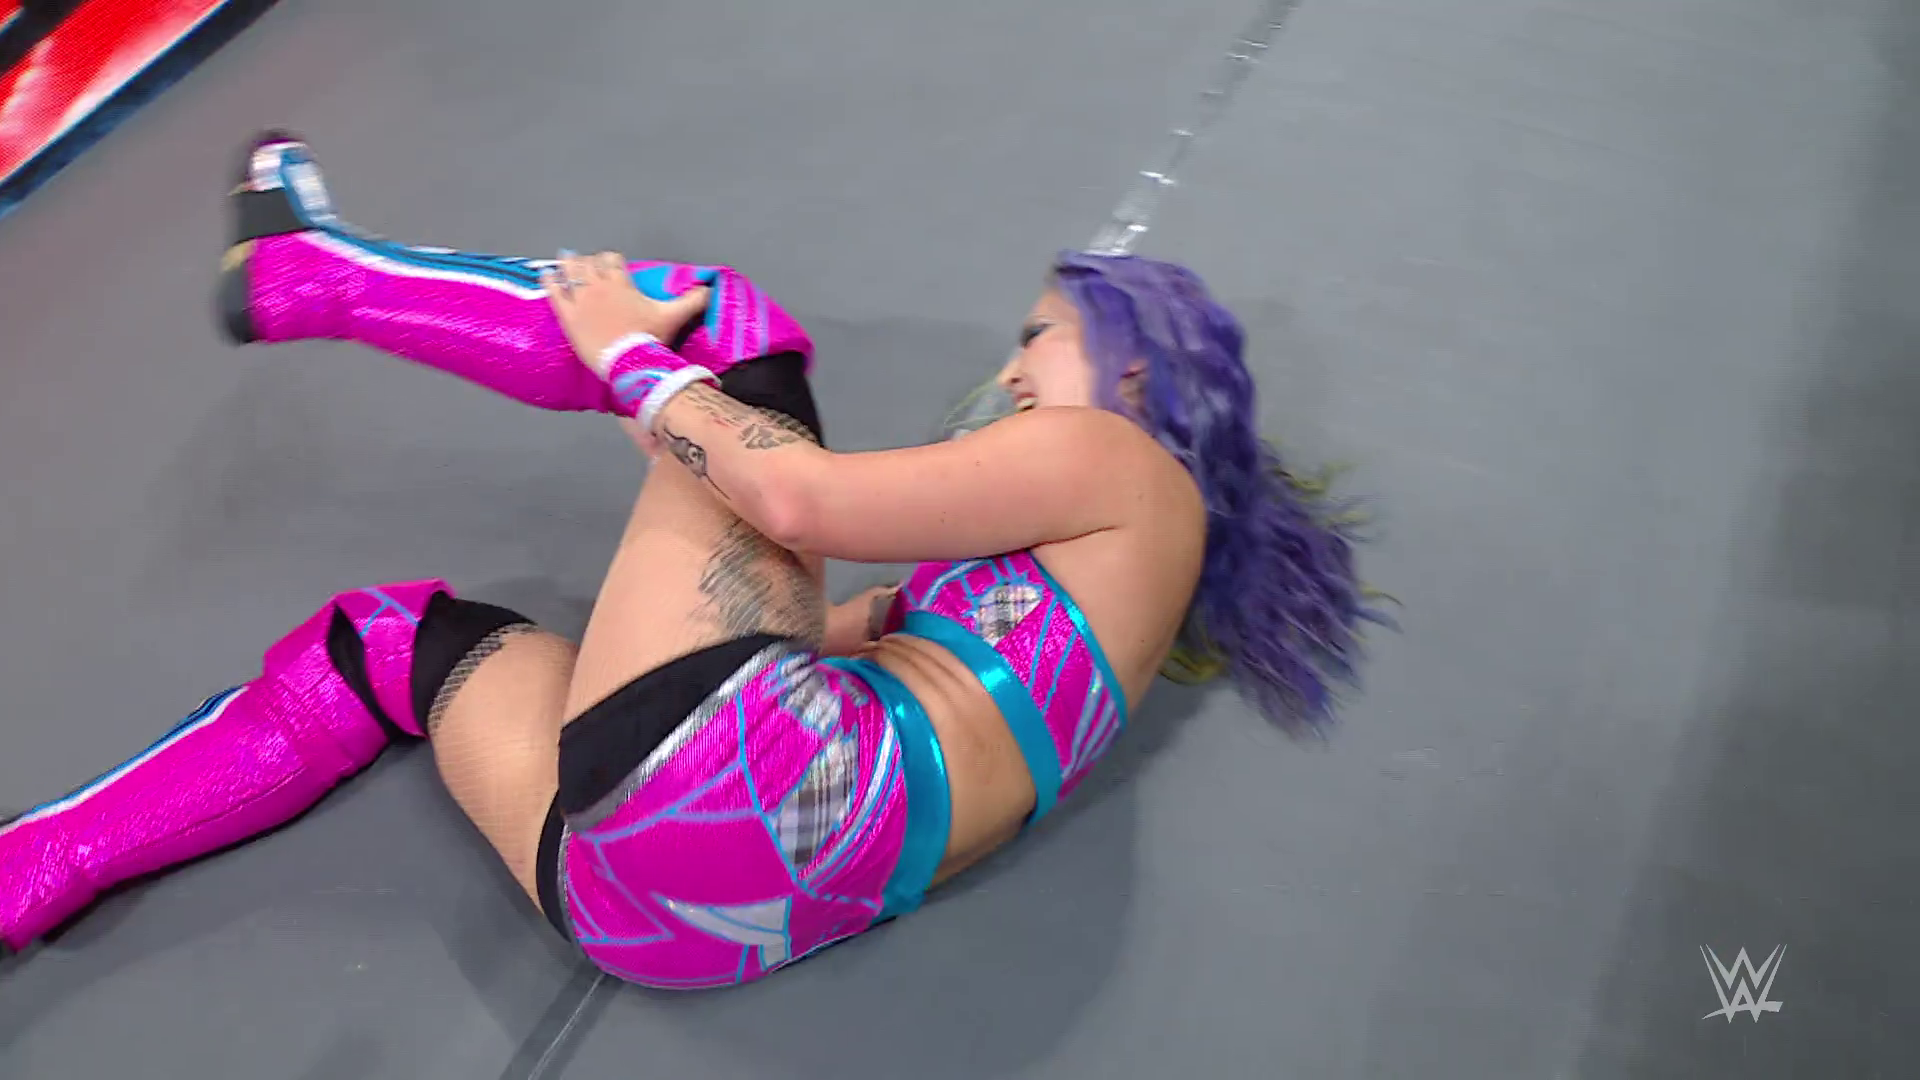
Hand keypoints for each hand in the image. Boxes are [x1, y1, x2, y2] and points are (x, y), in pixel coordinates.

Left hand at [542, 251, 710, 375]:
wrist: (628, 362)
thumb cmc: (649, 339)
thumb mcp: (674, 316)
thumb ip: (693, 300)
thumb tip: (710, 289)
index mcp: (621, 282)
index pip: (612, 259)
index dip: (610, 260)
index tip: (610, 264)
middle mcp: (599, 285)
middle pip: (588, 263)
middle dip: (588, 261)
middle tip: (586, 265)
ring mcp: (581, 299)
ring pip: (570, 271)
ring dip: (568, 264)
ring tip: (565, 261)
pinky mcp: (568, 315)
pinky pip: (554, 291)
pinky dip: (550, 280)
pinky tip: (546, 274)